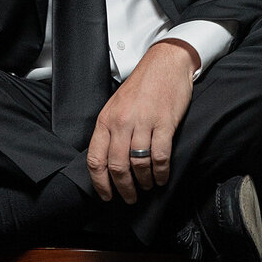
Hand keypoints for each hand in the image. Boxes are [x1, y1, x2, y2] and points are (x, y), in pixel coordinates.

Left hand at [87, 39, 198, 203]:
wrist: (165, 63)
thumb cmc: (141, 87)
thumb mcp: (116, 106)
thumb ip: (111, 131)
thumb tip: (108, 162)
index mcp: (106, 120)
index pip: (96, 159)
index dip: (100, 183)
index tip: (106, 196)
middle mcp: (121, 122)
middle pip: (117, 166)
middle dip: (123, 188)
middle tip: (130, 198)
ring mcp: (143, 122)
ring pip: (138, 164)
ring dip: (144, 182)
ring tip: (147, 187)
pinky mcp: (164, 123)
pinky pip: (160, 156)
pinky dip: (161, 172)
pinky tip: (162, 178)